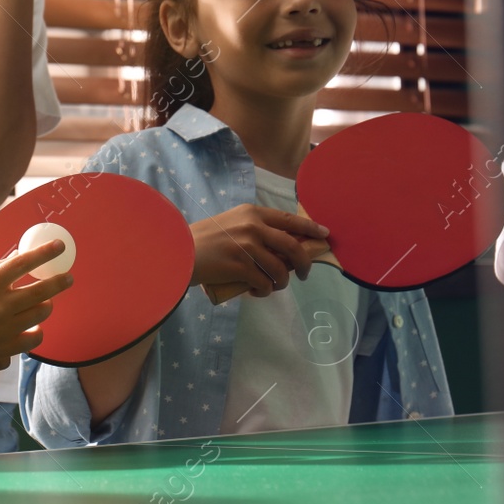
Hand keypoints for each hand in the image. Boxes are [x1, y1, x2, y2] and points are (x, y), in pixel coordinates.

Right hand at [0, 243, 66, 369]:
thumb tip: (19, 254)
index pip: (22, 263)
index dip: (44, 253)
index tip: (59, 245)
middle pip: (41, 290)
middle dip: (60, 281)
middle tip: (67, 277)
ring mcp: (3, 329)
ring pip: (41, 313)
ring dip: (46, 304)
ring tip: (44, 302)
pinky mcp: (5, 348)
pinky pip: (35, 337)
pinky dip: (36, 330)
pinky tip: (32, 325)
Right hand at [191, 204, 329, 297]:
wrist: (178, 251)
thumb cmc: (203, 239)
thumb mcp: (231, 223)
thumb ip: (253, 228)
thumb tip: (283, 246)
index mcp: (251, 213)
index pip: (289, 219)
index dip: (311, 228)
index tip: (325, 234)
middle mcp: (252, 226)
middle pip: (292, 246)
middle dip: (304, 263)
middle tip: (305, 274)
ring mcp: (246, 247)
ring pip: (280, 270)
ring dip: (282, 283)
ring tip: (274, 286)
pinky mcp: (240, 267)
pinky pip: (264, 283)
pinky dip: (265, 291)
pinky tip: (258, 291)